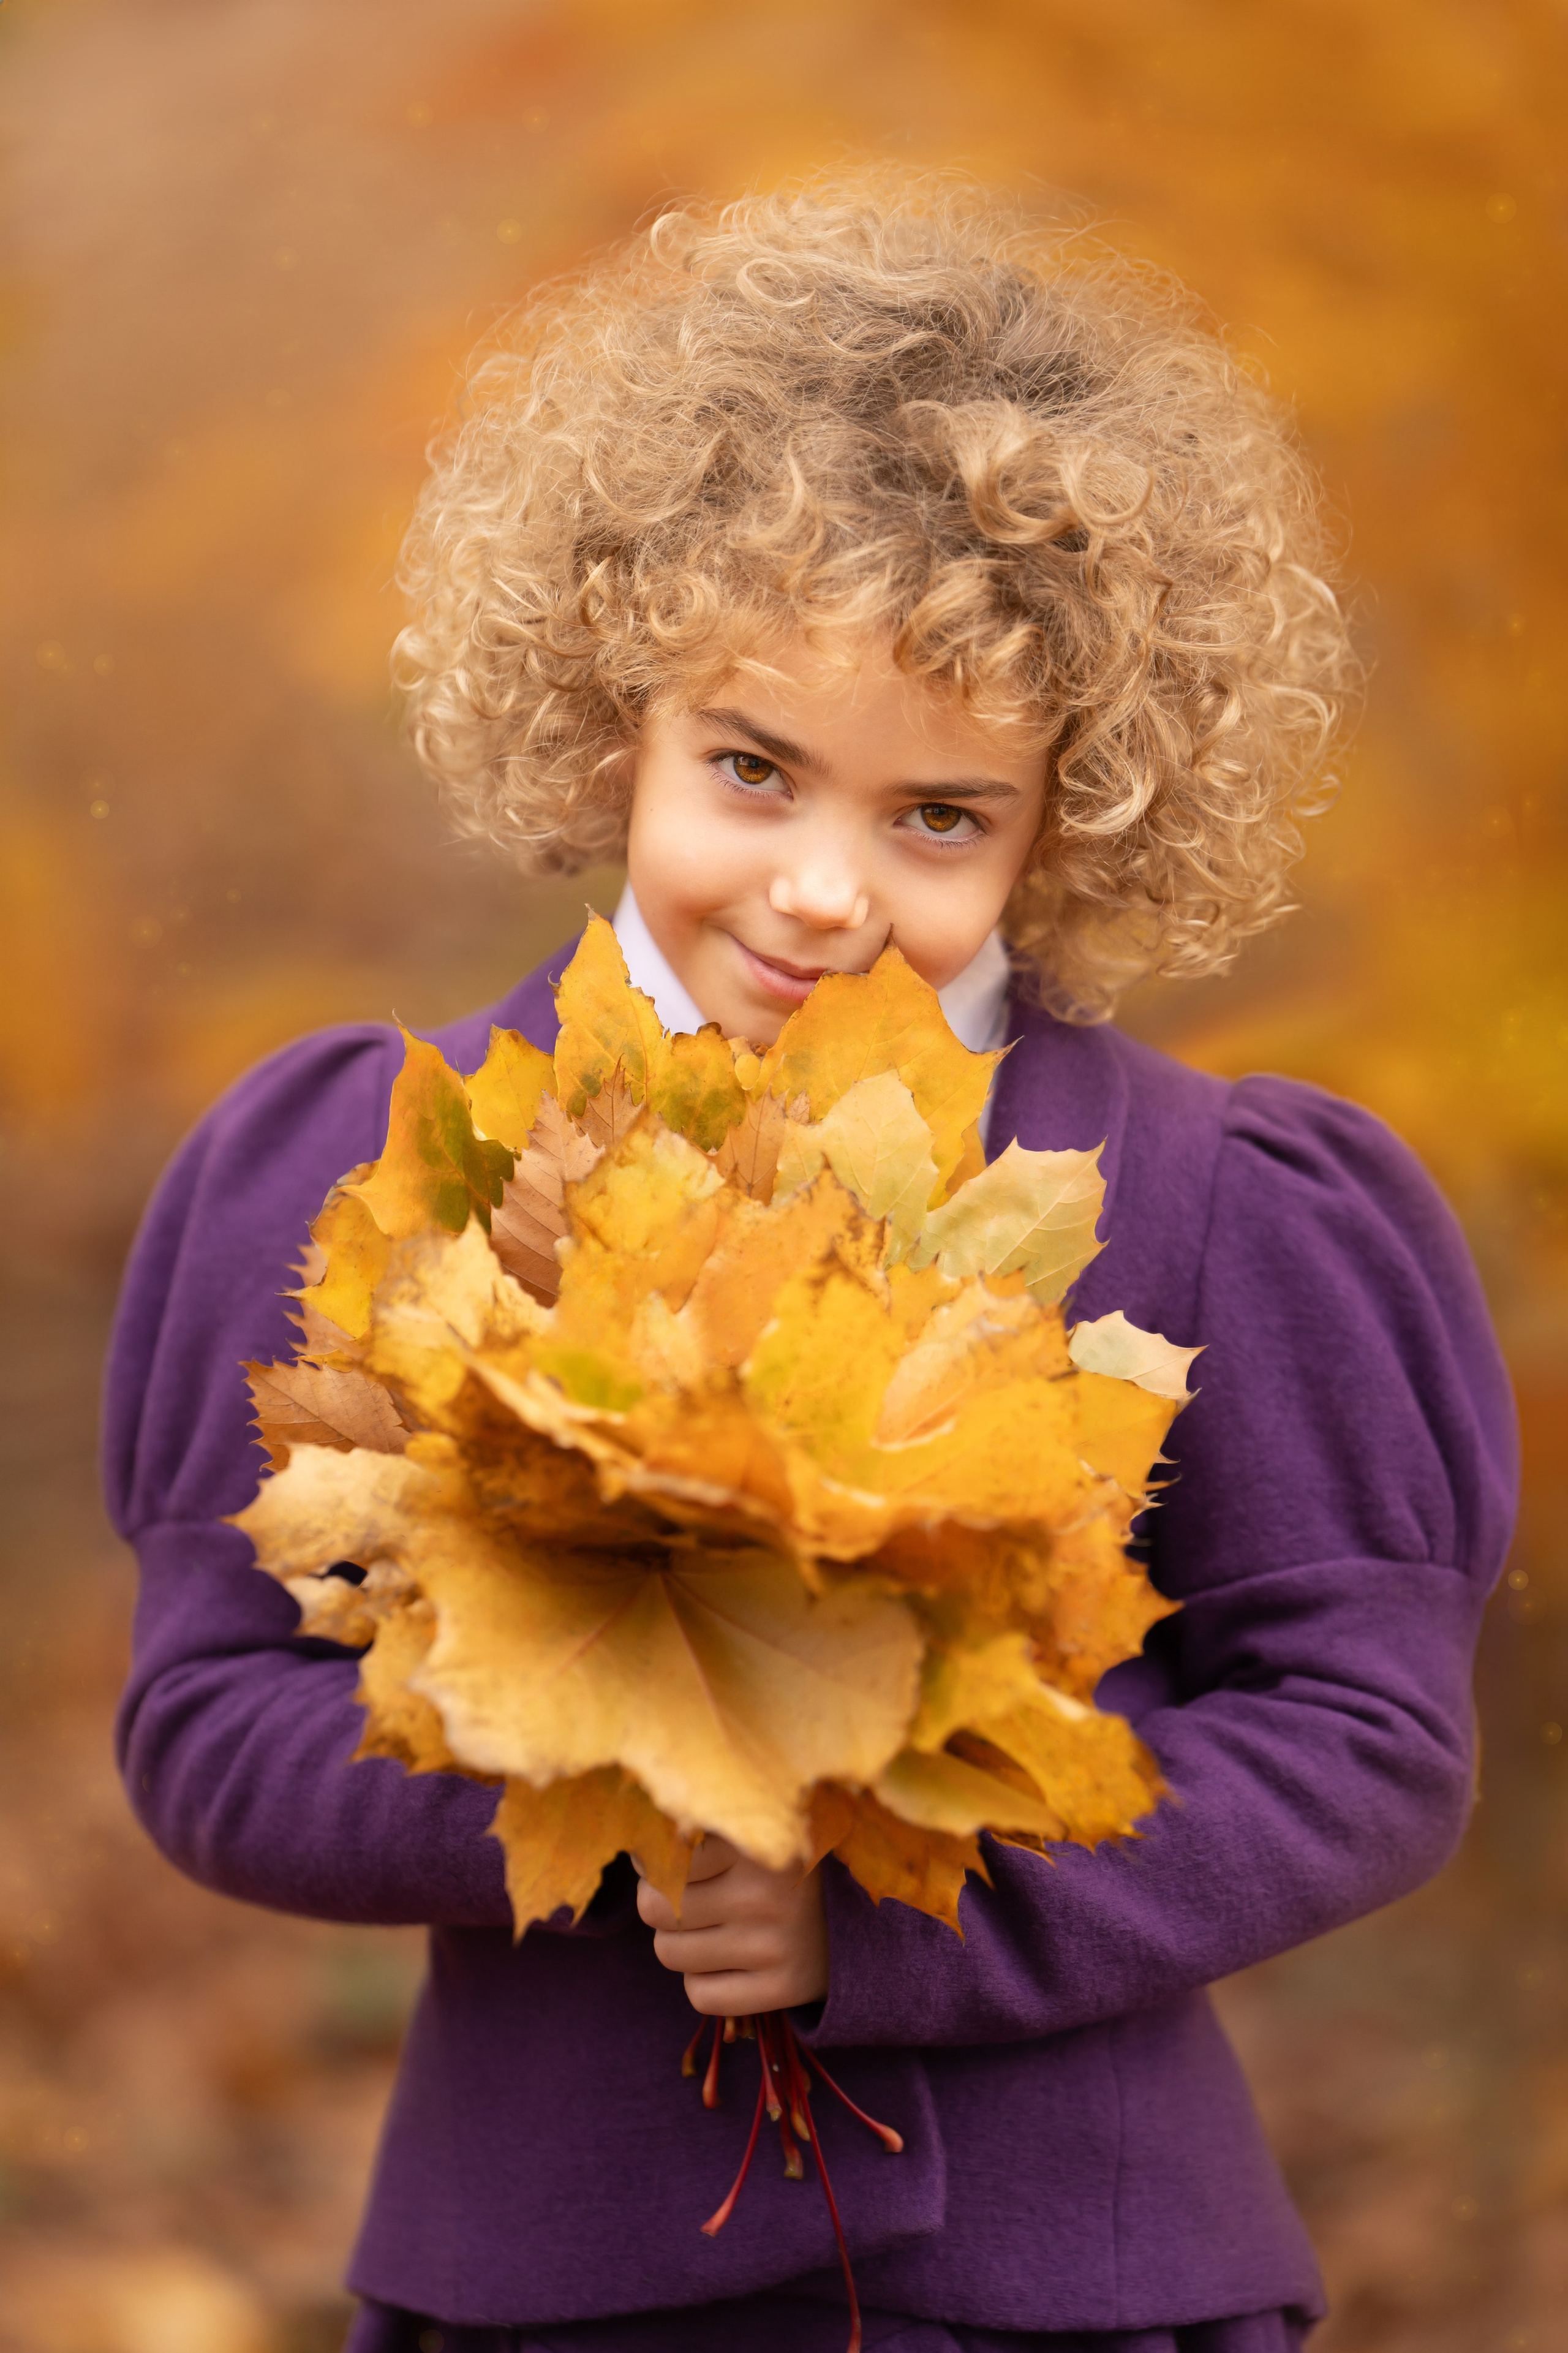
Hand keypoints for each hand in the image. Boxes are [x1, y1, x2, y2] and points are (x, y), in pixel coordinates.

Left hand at [634, 1834, 828, 2014]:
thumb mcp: (753, 1832)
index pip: (664, 1857)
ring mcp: (775, 1944)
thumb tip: (638, 1853)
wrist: (859, 1919)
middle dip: (658, 1904)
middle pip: (656, 1908)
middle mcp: (765, 1893)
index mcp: (756, 1841)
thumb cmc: (783, 1866)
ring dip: (677, 1942)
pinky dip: (700, 1981)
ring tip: (709, 1927)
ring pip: (669, 1952)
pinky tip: (726, 1962)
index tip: (669, 1862)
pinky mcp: (783, 1989)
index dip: (653, 1863)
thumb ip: (700, 1830)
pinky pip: (699, 1995)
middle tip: (683, 1898)